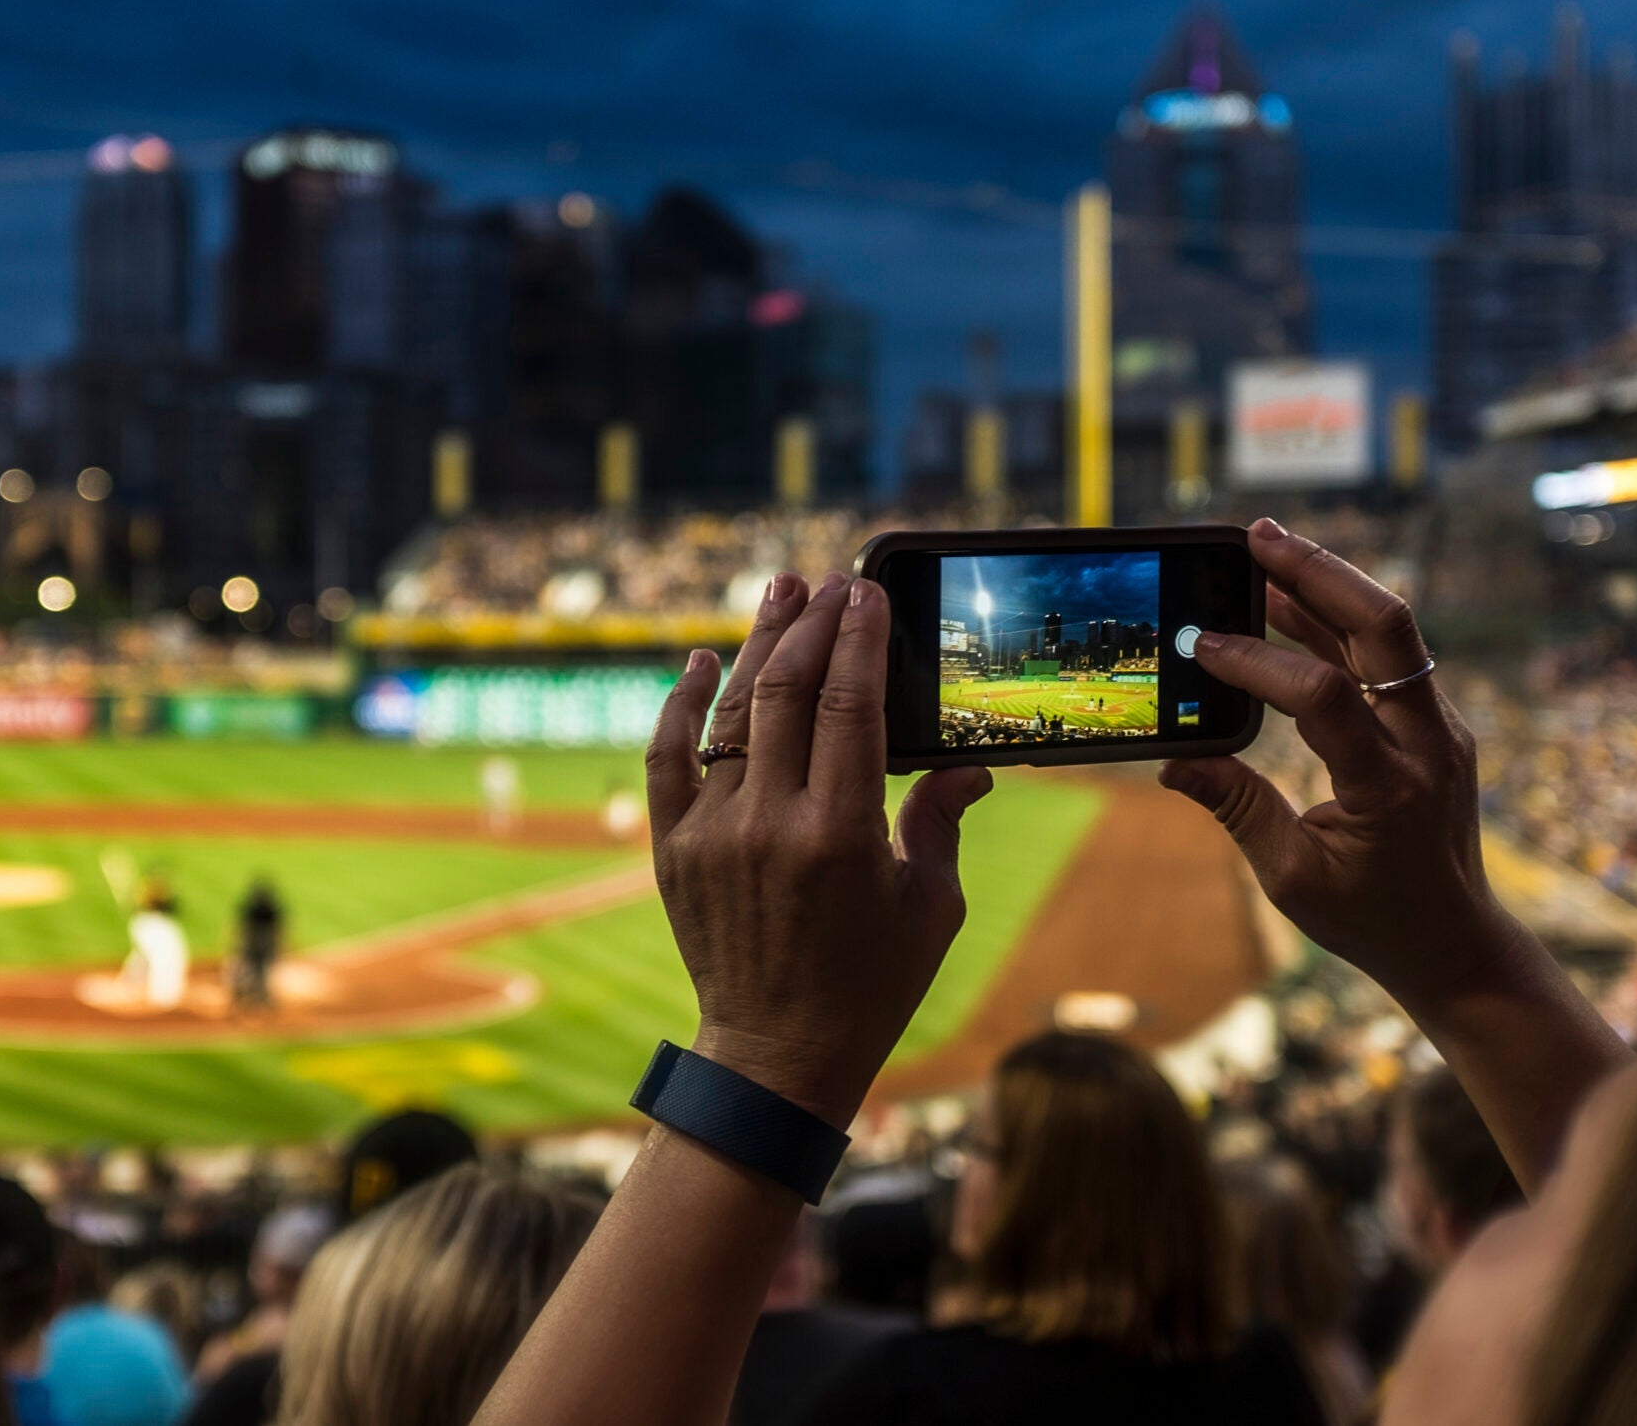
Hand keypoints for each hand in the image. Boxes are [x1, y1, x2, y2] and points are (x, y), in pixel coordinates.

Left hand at [646, 572, 992, 1127]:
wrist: (776, 1054)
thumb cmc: (870, 983)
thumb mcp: (930, 906)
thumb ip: (942, 822)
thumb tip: (969, 767)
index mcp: (840, 834)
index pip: (850, 706)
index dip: (859, 640)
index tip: (867, 594)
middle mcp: (769, 824)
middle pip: (787, 693)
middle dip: (809, 626)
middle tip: (824, 582)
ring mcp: (713, 834)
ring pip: (730, 715)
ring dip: (756, 646)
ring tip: (777, 592)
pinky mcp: (673, 850)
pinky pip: (666, 759)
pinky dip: (680, 705)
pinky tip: (701, 660)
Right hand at [1161, 519, 1512, 1006]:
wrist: (1455, 940)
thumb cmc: (1372, 917)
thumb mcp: (1292, 878)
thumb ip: (1238, 809)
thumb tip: (1173, 764)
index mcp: (1391, 787)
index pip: (1325, 697)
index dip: (1259, 663)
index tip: (1200, 646)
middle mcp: (1427, 743)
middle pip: (1386, 627)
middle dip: (1319, 573)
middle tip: (1256, 535)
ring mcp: (1438, 726)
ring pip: (1390, 629)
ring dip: (1327, 584)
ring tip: (1262, 550)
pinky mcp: (1431, 721)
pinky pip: (1387, 655)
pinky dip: (1337, 621)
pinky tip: (1289, 601)